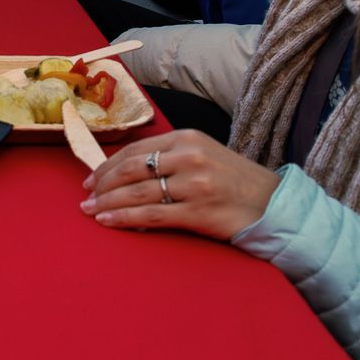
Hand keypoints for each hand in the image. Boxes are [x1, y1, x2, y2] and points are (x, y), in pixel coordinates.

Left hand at [79, 130, 280, 241]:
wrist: (273, 205)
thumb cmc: (234, 182)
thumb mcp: (204, 155)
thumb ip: (170, 157)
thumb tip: (125, 171)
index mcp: (187, 138)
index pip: (135, 148)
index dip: (107, 165)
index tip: (90, 178)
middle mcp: (189, 156)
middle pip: (131, 169)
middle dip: (102, 184)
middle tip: (86, 196)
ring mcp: (194, 184)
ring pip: (137, 192)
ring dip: (107, 203)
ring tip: (90, 211)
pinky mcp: (198, 212)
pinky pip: (152, 215)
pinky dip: (125, 218)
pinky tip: (109, 222)